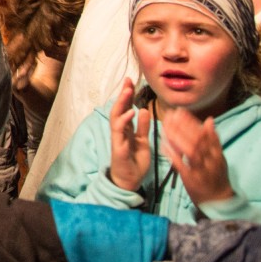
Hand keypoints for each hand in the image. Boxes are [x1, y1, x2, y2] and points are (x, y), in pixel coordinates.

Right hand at [108, 77, 151, 191]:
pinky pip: (119, 132)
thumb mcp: (143, 141)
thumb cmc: (135, 161)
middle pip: (118, 108)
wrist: (129, 181)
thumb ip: (143, 127)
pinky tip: (130, 113)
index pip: (125, 108)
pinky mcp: (118, 147)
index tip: (130, 81)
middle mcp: (120, 131)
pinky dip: (124, 121)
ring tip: (127, 91)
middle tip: (127, 81)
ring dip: (121, 103)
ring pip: (116, 117)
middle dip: (122, 95)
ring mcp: (117, 138)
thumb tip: (144, 110)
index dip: (127, 95)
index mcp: (126, 129)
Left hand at [160, 107, 233, 204]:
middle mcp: (211, 161)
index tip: (181, 111)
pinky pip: (182, 166)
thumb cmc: (216, 175)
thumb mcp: (218, 156)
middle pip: (198, 141)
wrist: (218, 200)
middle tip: (170, 114)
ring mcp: (201, 170)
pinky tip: (163, 145)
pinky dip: (173, 155)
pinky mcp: (191, 179)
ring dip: (178, 137)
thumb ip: (213, 139)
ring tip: (166, 125)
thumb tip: (209, 119)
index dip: (192, 122)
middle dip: (183, 126)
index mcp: (217, 154)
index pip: (206, 134)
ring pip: (191, 151)